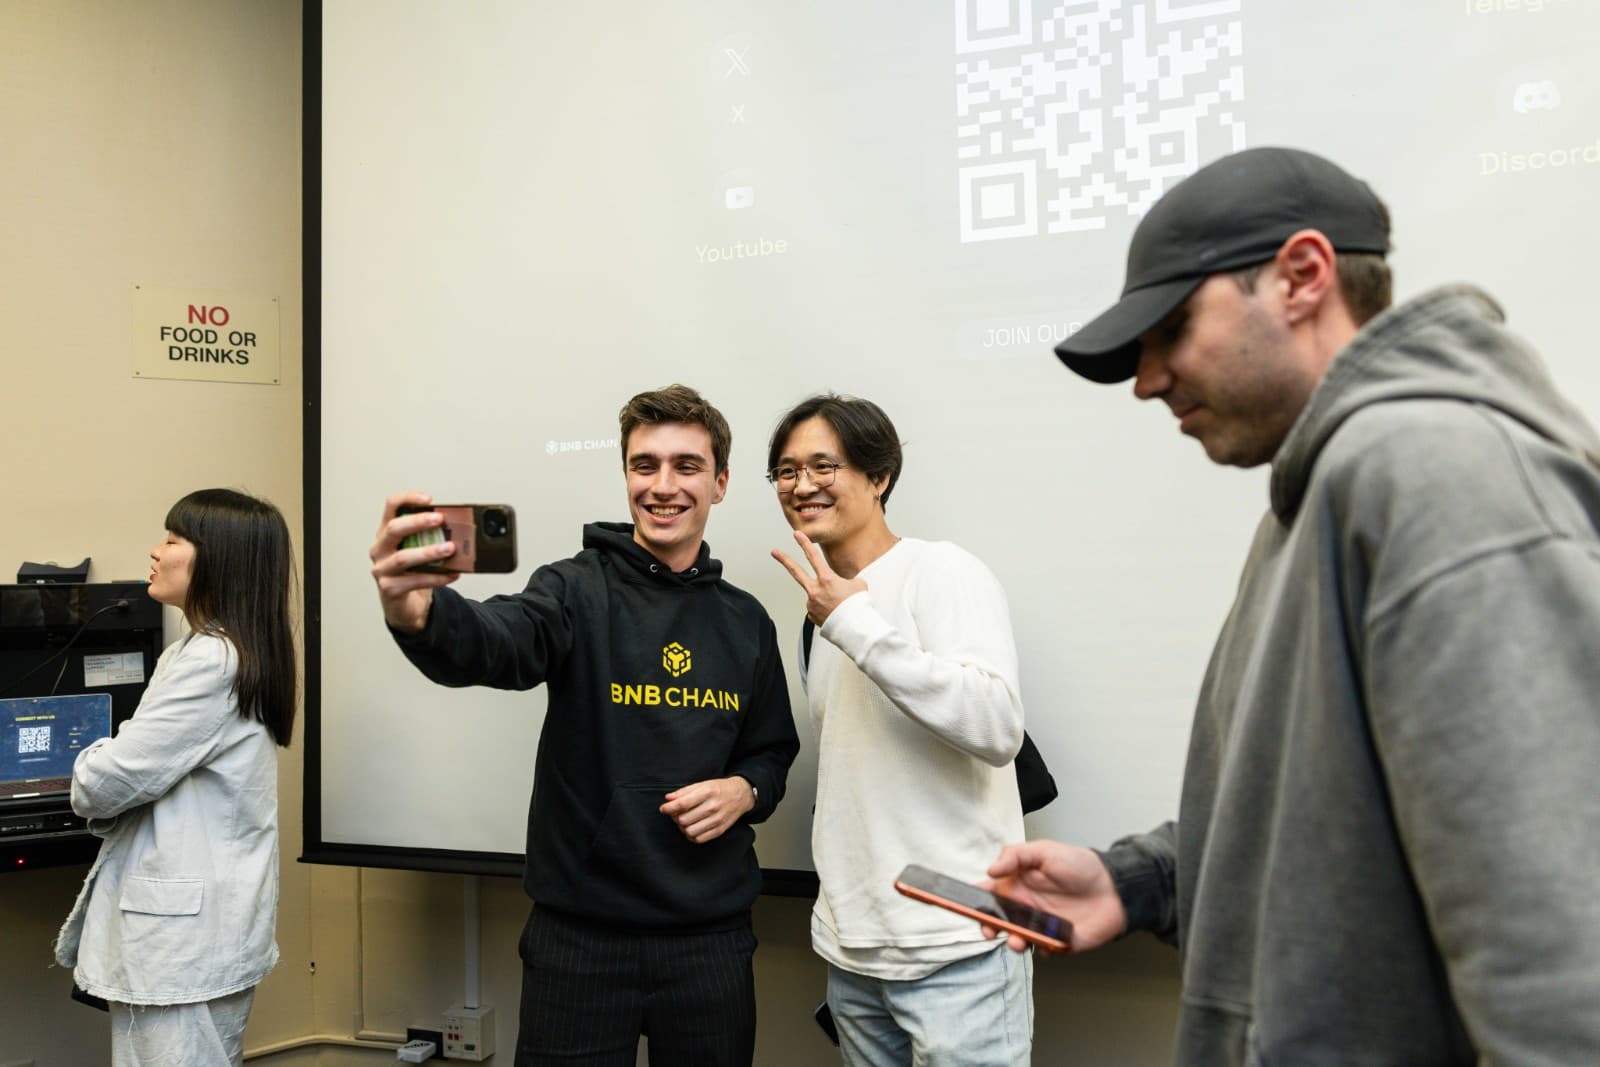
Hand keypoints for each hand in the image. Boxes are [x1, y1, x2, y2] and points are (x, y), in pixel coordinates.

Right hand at [369, 491, 459, 633]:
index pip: (391, 507)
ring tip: (450, 548)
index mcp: (387, 532)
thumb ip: (431, 537)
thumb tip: (460, 529)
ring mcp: (382, 569)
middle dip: (418, 522)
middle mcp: (380, 548)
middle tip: (440, 520)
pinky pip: (414, 581)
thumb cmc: (412, 571)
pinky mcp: (389, 588)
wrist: (404, 603)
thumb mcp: (419, 549)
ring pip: (403, 557)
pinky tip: (452, 574)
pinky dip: (436, 577)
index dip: (407, 499)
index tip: (428, 499)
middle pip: (394, 529)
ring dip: (429, 552)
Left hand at [659, 776, 753, 843]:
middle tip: (677, 814)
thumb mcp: (702, 784)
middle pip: (684, 819)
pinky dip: (692, 835)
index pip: (683, 803)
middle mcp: (713, 806)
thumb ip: (684, 792)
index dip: (669, 808)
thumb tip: (668, 799)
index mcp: (707, 792)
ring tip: (685, 821)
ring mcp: (717, 820)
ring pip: (690, 831)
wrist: (741, 795)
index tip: (663, 809)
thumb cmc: (719, 789)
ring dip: (683, 828)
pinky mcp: (720, 830)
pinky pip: (699, 839)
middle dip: (676, 818)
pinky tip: (693, 828)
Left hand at [770, 530, 866, 624]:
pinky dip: (825, 609)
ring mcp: (811, 603)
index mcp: (827, 579)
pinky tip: (834, 613)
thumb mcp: (857, 585)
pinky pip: (817, 608)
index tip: (797, 535)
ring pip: (815, 594)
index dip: (804, 543)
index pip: (813, 557)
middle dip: (785, 560)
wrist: (855, 628)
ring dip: (825, 597)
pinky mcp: (811, 615)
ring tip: (840, 606)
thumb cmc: (858, 607)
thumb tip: (842, 584)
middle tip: (775, 552)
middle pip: (796, 571)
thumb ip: (846, 581)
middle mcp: (816, 590)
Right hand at [979, 840, 1126, 955]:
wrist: (1114, 887)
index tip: (965, 904)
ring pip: (1017, 939)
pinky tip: (1048, 942)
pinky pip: (1043, 951)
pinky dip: (1042, 949)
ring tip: (1018, 940)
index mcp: (1017, 885)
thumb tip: (990, 870)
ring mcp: (1039, 926)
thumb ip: (1015, 856)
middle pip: (997, 921)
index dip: (975, 900)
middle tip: (989, 929)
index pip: (988, 894)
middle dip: (989, 927)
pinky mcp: (1057, 942)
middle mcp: (1024, 907)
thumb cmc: (1080, 866)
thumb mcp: (1045, 851)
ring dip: (1013, 941)